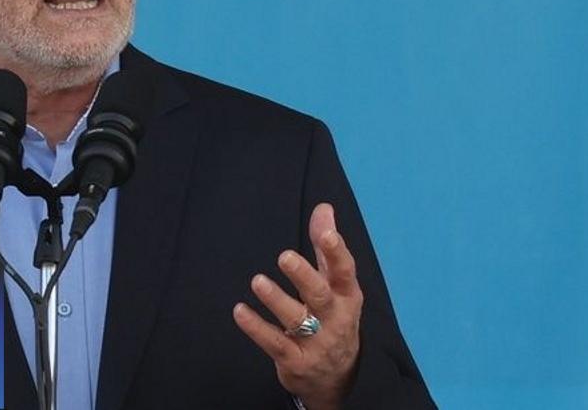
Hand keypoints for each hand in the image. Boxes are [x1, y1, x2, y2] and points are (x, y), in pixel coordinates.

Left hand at [232, 203, 362, 409]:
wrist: (337, 378)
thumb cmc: (334, 319)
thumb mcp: (336, 286)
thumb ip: (325, 248)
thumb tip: (324, 208)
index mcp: (347, 296)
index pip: (344, 272)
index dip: (336, 252)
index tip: (326, 234)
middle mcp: (335, 319)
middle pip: (321, 296)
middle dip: (304, 276)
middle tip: (284, 256)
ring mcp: (316, 342)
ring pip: (296, 320)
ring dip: (276, 300)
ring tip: (258, 281)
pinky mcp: (295, 360)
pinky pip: (274, 343)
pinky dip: (256, 327)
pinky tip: (240, 311)